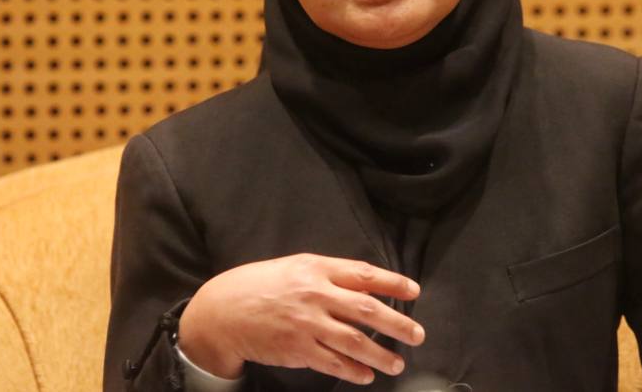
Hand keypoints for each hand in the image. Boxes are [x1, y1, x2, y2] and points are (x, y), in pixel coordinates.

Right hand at [177, 253, 424, 384]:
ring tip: (397, 363)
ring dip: (381, 354)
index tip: (414, 291)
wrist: (224, 311)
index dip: (393, 283)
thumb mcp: (297, 267)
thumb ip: (330, 275)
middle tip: (418, 334)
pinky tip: (366, 376)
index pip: (364, 274)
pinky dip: (353, 371)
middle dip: (398, 323)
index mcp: (318, 269)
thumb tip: (366, 286)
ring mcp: (307, 324)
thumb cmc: (263, 284)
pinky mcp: (297, 350)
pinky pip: (333, 363)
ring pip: (354, 341)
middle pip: (367, 310)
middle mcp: (316, 295)